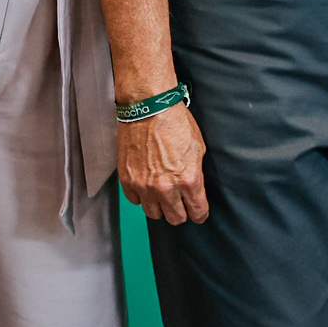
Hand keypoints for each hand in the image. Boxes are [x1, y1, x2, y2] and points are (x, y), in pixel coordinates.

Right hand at [118, 101, 209, 223]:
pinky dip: (141, 196)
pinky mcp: (128, 181)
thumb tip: (195, 188)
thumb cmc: (175, 122)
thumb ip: (196, 173)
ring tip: (162, 196)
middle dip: (181, 213)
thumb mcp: (197, 147)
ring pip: (153, 214)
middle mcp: (166, 188)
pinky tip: (146, 185)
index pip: (197, 211)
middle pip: (175, 219)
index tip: (198, 213)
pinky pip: (135, 201)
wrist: (149, 108)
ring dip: (160, 207)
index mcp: (188, 179)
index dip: (200, 214)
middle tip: (181, 204)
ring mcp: (144, 186)